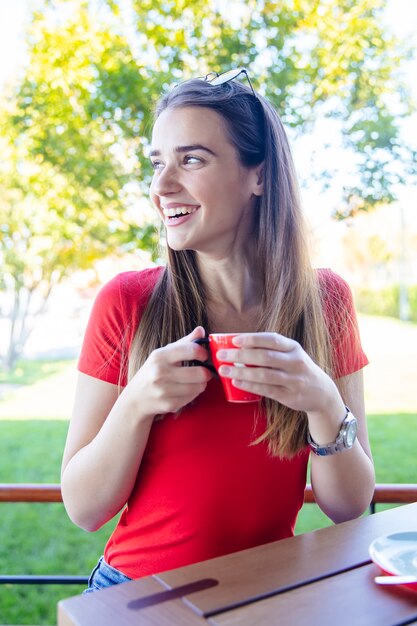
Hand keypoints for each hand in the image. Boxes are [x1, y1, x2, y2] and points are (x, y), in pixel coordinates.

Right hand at [125, 326, 211, 418]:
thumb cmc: (153, 371)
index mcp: (160, 356)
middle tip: (203, 371)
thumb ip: (184, 342)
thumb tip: (201, 330)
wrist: (136, 398)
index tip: (203, 356)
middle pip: (200, 372)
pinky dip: (193, 393)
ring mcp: (164, 390)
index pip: (191, 350)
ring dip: (201, 384)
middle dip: (206, 372)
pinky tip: (186, 390)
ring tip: (195, 381)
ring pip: (199, 386)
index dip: (203, 353)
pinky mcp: (169, 404)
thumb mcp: (164, 353)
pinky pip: (193, 397)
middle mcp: (160, 372)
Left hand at [216, 332, 338, 415]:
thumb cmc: (297, 369)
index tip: (234, 340)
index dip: (252, 339)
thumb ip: (270, 350)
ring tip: (224, 370)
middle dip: (241, 355)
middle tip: (222, 355)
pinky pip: (267, 390)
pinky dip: (250, 386)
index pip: (271, 340)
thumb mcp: (290, 354)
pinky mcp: (290, 396)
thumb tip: (237, 345)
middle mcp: (295, 362)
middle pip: (265, 357)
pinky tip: (237, 382)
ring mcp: (294, 380)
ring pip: (264, 375)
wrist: (321, 392)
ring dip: (242, 371)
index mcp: (293, 347)